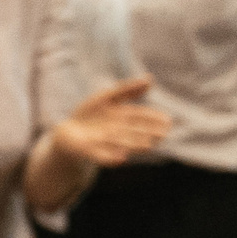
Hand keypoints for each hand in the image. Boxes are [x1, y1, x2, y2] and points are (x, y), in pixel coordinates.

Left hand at [49, 76, 171, 167]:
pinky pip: (103, 157)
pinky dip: (112, 158)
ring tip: (148, 145)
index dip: (153, 119)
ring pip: (122, 144)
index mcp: (123, 118)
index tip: (167, 120)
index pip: (141, 117)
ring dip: (134, 144)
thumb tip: (151, 79)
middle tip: (163, 134)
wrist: (68, 132)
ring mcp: (105, 144)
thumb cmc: (91, 114)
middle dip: (148, 133)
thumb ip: (128, 89)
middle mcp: (118, 132)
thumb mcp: (108, 97)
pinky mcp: (91, 152)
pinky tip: (121, 159)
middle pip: (135, 133)